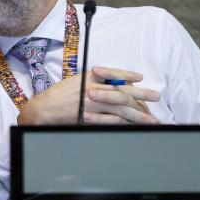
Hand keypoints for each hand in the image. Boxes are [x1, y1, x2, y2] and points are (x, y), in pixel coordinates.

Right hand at [17, 65, 159, 124]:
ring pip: (121, 108)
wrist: (44, 109)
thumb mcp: (76, 81)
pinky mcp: (90, 118)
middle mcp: (92, 89)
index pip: (113, 74)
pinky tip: (133, 125)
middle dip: (141, 94)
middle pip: (122, 91)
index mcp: (89, 77)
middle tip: (155, 96)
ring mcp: (92, 104)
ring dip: (138, 114)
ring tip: (151, 119)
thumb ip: (94, 81)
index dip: (128, 75)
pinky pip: (111, 120)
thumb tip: (113, 82)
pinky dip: (124, 123)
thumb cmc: (58, 95)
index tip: (140, 78)